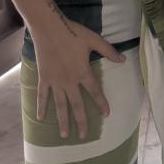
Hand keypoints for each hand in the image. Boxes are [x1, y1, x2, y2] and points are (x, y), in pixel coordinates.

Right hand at [28, 14, 116, 140]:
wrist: (49, 27)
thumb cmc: (72, 32)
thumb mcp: (94, 40)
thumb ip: (108, 51)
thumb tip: (123, 60)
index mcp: (83, 72)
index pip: (94, 91)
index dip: (101, 103)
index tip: (106, 114)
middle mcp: (69, 81)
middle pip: (76, 105)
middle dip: (81, 121)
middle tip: (84, 136)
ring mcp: (55, 81)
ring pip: (59, 105)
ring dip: (62, 120)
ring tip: (64, 135)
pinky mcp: (43, 78)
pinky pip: (42, 95)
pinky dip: (41, 107)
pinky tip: (40, 119)